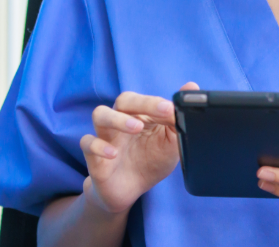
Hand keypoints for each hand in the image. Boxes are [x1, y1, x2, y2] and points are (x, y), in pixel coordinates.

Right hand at [79, 81, 198, 213]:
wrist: (130, 191)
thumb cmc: (151, 162)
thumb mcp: (171, 144)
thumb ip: (179, 119)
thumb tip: (191, 86)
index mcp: (140, 115)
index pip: (145, 100)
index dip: (157, 102)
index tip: (171, 108)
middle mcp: (121, 120)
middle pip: (124, 100)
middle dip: (142, 103)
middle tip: (162, 111)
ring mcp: (106, 136)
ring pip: (100, 114)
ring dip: (118, 118)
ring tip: (135, 128)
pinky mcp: (93, 155)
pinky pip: (87, 143)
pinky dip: (98, 146)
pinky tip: (113, 154)